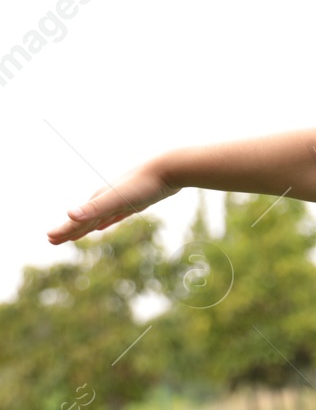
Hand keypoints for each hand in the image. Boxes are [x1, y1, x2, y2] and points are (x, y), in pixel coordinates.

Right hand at [48, 161, 175, 244]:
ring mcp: (121, 199)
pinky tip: (103, 224)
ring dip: (86, 226)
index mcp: (100, 199)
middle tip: (53, 240)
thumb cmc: (144, 184)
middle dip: (70, 230)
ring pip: (99, 217)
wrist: (171, 168)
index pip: (77, 219)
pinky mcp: (136, 201)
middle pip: (84, 219)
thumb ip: (95, 208)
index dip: (64, 230)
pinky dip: (106, 221)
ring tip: (75, 234)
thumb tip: (70, 214)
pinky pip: (116, 214)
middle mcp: (107, 199)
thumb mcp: (117, 198)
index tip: (49, 239)